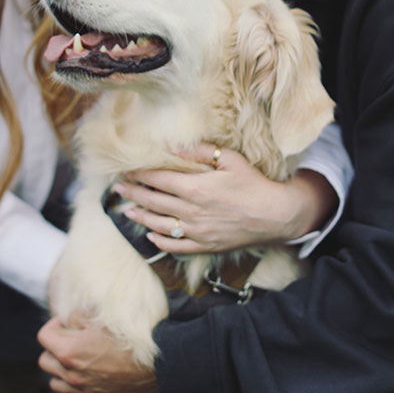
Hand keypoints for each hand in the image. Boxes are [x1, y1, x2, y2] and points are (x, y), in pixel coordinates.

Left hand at [37, 312, 155, 392]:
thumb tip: (68, 320)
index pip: (43, 336)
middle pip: (44, 360)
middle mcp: (70, 373)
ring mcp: (80, 389)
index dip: (54, 325)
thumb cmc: (127, 340)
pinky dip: (73, 384)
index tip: (67, 323)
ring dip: (60, 369)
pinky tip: (87, 373)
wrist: (152, 365)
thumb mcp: (100, 319)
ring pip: (54, 381)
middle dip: (53, 347)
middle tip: (70, 339)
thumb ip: (78, 317)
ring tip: (75, 358)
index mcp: (69, 351)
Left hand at [114, 142, 336, 254]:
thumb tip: (174, 145)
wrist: (275, 215)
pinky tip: (151, 235)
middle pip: (153, 201)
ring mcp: (196, 231)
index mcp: (196, 188)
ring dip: (140, 217)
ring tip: (127, 211)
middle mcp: (191, 211)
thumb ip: (200, 152)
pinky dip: (160, 242)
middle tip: (118, 187)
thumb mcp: (230, 160)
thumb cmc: (253, 184)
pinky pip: (176, 246)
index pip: (159, 179)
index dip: (140, 174)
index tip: (127, 169)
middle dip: (133, 193)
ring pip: (159, 225)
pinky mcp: (204, 246)